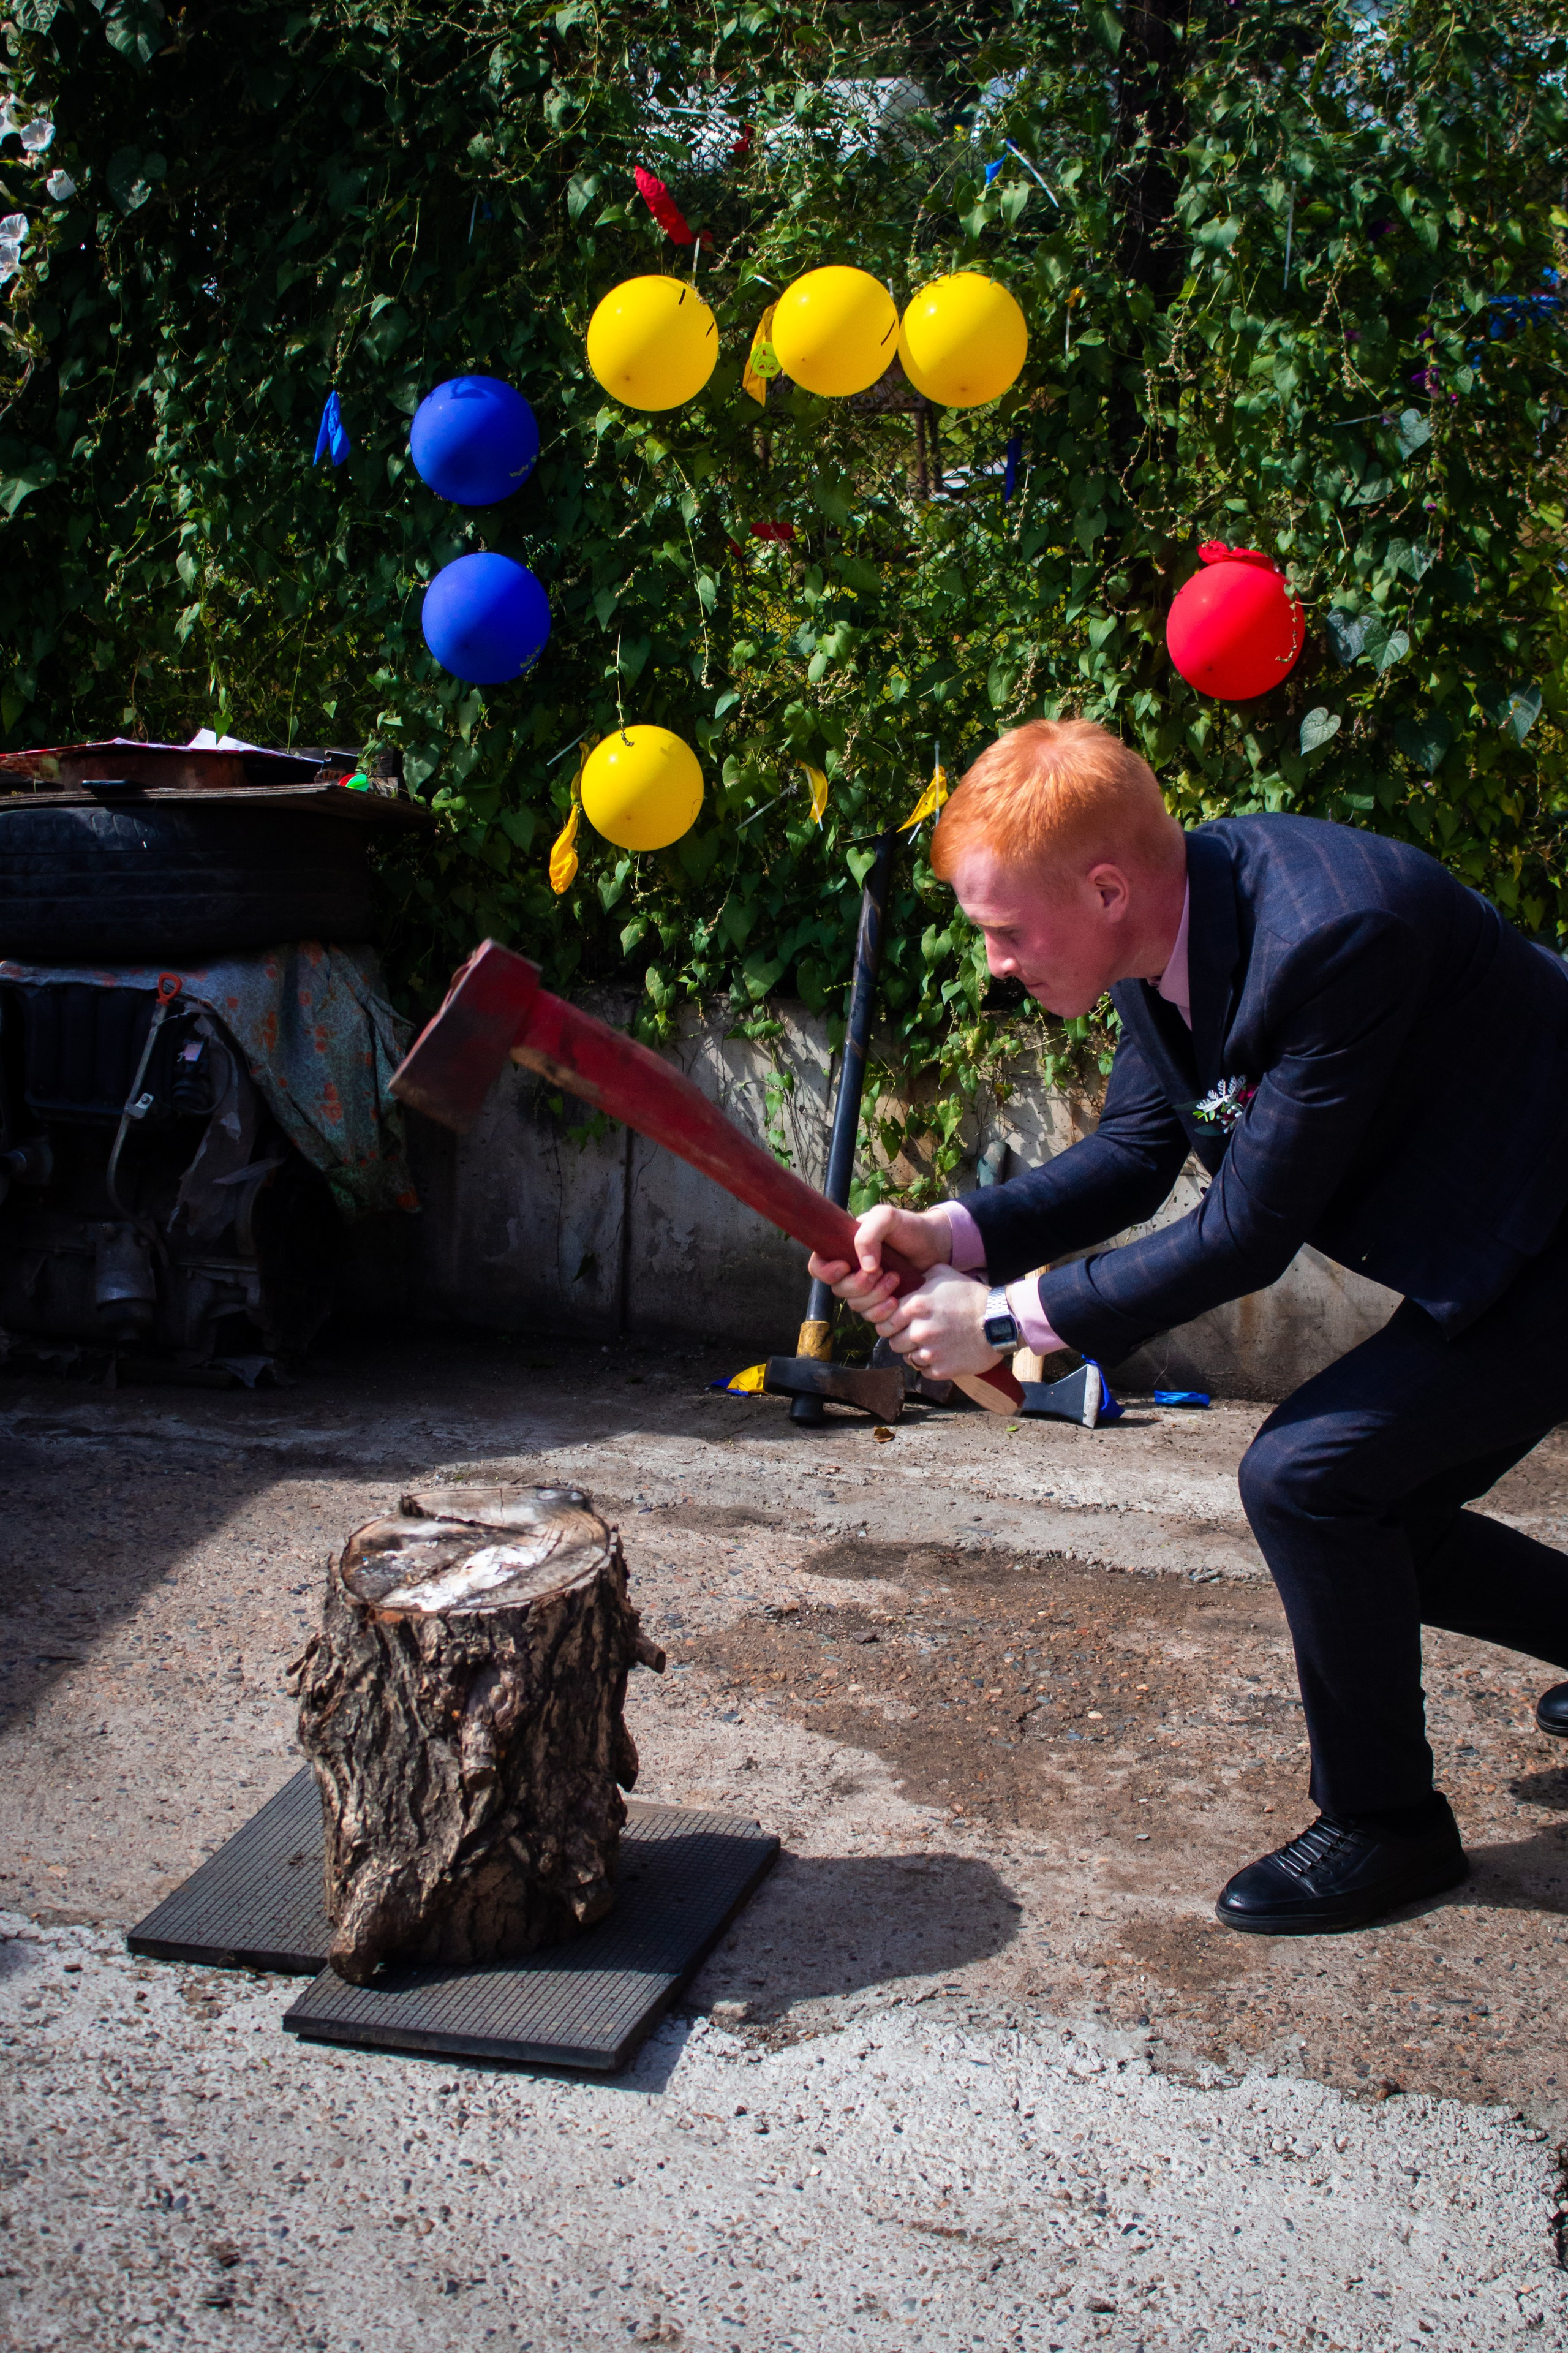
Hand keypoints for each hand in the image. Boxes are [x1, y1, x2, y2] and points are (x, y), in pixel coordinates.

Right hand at [807, 1203, 952, 1321]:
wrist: (936, 1245)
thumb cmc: (910, 1227)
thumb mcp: (887, 1217)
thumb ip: (868, 1235)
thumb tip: (863, 1267)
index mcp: (844, 1248)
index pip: (818, 1266)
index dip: (826, 1272)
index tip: (845, 1267)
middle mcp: (851, 1269)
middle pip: (838, 1289)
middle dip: (859, 1284)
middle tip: (880, 1272)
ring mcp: (866, 1288)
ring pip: (855, 1305)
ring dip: (875, 1296)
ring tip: (896, 1279)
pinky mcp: (882, 1302)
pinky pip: (871, 1317)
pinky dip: (882, 1311)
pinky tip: (897, 1300)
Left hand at [876, 1263, 1001, 1380]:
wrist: (1000, 1320)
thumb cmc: (973, 1296)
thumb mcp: (944, 1274)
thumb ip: (920, 1276)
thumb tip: (907, 1279)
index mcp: (915, 1307)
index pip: (884, 1322)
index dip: (890, 1323)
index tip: (898, 1324)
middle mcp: (919, 1331)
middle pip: (893, 1343)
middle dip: (901, 1339)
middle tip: (914, 1335)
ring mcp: (930, 1352)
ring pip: (907, 1359)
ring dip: (915, 1353)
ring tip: (930, 1345)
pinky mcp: (941, 1370)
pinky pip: (924, 1372)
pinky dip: (930, 1366)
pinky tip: (941, 1355)